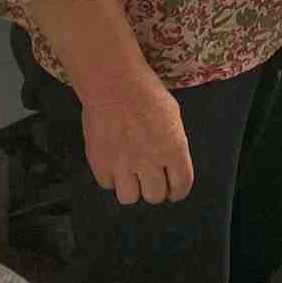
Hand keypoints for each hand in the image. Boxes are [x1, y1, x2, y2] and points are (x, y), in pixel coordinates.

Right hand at [79, 72, 194, 204]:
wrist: (114, 84)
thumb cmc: (147, 93)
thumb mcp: (173, 117)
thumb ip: (173, 143)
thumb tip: (169, 159)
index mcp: (174, 150)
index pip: (181, 185)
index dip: (178, 191)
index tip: (174, 190)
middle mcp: (150, 162)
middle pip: (155, 196)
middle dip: (155, 190)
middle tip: (151, 180)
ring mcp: (123, 165)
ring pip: (129, 198)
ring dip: (132, 189)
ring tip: (130, 176)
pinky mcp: (100, 163)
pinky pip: (107, 185)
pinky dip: (111, 178)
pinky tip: (113, 165)